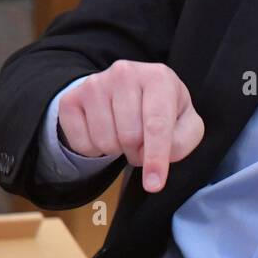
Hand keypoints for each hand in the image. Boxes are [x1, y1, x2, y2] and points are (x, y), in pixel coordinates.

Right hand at [57, 60, 203, 191]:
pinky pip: (82, 144)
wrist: (129, 90)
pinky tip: (105, 132)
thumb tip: (156, 159)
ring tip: (124, 135)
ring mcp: (95, 84)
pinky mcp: (71, 99)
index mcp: (158, 77)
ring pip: (104, 141)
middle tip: (142, 143)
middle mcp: (125, 73)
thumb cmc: (162, 109)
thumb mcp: (185, 122)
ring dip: (117, 150)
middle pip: (129, 136)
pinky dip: (95, 150)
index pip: (157, 124)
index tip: (154, 185)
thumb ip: (182, 140)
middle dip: (138, 152)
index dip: (156, 157)